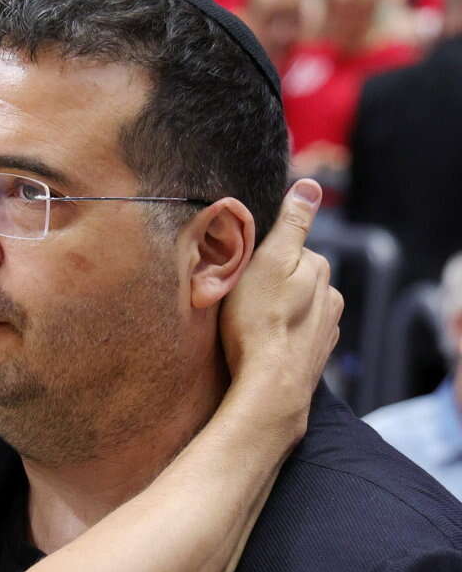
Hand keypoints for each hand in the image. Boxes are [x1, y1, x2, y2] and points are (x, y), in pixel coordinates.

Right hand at [220, 179, 342, 434]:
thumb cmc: (258, 321)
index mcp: (319, 268)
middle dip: (272, 284)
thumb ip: (291, 224)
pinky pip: (295, 337)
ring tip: (247, 325)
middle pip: (295, 279)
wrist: (269, 386)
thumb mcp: (267, 261)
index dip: (261, 256)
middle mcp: (331, 297)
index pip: (289, 249)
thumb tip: (310, 185)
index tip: (240, 269)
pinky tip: (261, 345)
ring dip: (278, 312)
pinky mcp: (314, 358)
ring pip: (297, 309)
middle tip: (239, 298)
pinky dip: (281, 337)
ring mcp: (325, 330)